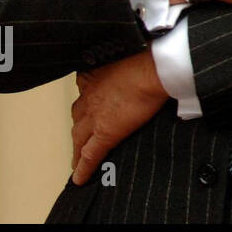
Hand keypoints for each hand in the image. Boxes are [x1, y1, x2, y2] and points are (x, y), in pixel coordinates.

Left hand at [71, 50, 167, 185]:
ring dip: (77, 146)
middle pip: (78, 114)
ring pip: (79, 136)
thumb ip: (132, 60)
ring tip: (77, 156)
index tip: (90, 102)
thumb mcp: (135, 52)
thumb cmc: (149, 56)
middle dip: (79, 123)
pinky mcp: (105, 134)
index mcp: (97, 74)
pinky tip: (80, 178)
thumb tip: (145, 61)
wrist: (153, 68)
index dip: (87, 98)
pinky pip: (89, 155)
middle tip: (81, 133)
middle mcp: (91, 95)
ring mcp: (95, 116)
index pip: (86, 89)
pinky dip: (83, 168)